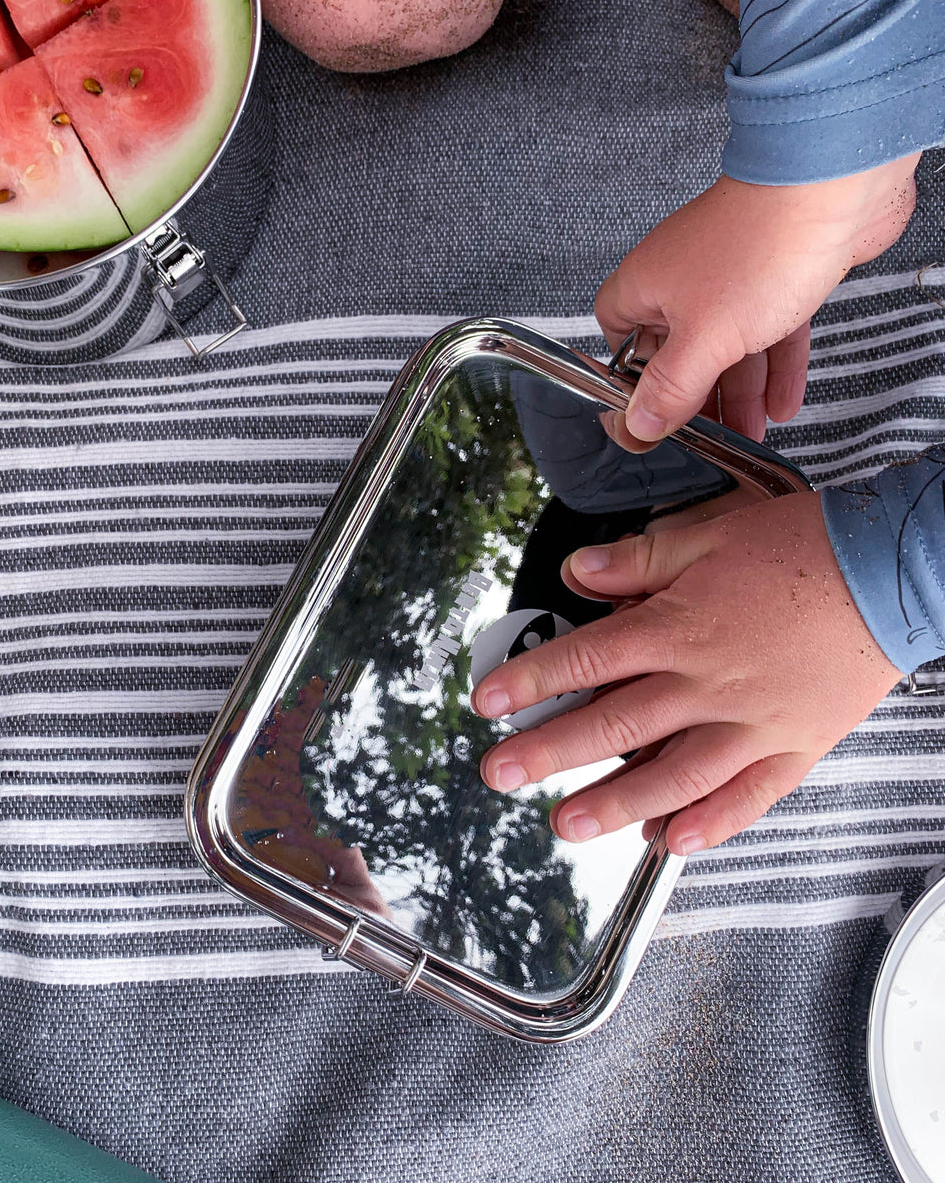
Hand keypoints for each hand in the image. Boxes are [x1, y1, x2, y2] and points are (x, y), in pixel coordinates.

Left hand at [470, 492, 903, 853]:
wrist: (892, 572)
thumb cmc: (799, 549)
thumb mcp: (706, 535)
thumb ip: (634, 560)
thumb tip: (576, 573)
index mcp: (677, 626)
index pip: (586, 660)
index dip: (530, 682)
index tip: (487, 703)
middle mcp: (707, 681)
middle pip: (614, 724)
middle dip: (549, 751)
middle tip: (499, 773)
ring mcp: (751, 722)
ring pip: (672, 773)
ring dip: (615, 803)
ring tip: (565, 824)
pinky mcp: (794, 746)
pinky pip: (749, 795)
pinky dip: (711, 822)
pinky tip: (672, 842)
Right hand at [596, 156, 919, 447]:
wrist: (836, 183)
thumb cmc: (763, 242)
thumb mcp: (705, 339)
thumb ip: (670, 387)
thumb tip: (639, 422)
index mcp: (648, 284)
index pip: (617, 333)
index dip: (628, 372)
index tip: (645, 405)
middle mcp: (685, 277)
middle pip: (678, 350)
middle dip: (696, 396)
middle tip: (706, 434)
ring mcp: (733, 274)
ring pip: (728, 345)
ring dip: (740, 391)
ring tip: (749, 431)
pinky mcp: (778, 272)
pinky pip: (770, 329)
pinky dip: (775, 365)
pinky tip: (783, 399)